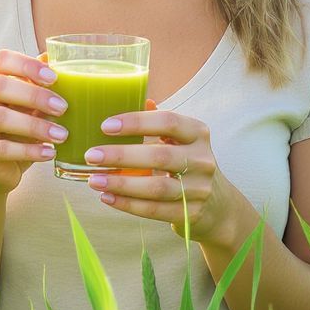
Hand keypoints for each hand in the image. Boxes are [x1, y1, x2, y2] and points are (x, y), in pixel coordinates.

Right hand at [0, 49, 68, 194]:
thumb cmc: (17, 126)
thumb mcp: (28, 102)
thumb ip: (37, 81)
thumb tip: (51, 56)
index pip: (0, 60)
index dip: (27, 65)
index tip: (54, 78)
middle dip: (34, 96)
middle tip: (63, 107)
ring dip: (35, 126)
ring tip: (61, 134)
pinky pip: (1, 149)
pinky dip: (29, 151)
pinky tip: (49, 152)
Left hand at [84, 98, 234, 243]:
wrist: (218, 204)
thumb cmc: (188, 162)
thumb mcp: (181, 139)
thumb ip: (158, 121)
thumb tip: (134, 96)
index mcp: (197, 133)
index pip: (168, 122)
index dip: (137, 122)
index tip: (106, 125)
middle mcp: (202, 159)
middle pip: (160, 156)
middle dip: (121, 156)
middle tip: (92, 155)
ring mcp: (198, 189)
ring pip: (156, 187)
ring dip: (121, 184)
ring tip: (93, 180)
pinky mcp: (190, 214)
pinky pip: (155, 210)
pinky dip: (128, 204)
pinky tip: (107, 197)